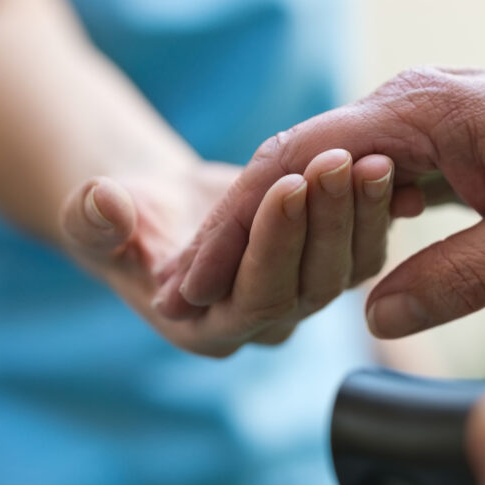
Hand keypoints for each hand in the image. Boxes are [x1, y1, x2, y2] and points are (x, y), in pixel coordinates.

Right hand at [59, 149, 393, 355]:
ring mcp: (301, 299)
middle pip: (314, 285)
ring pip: (349, 268)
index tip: (287, 185)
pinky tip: (391, 166)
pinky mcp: (326, 268)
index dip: (274, 242)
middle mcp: (264, 325)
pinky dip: (380, 209)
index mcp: (208, 327)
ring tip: (373, 156)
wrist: (162, 213)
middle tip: (339, 160)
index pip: (257, 296)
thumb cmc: (121, 218)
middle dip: (327, 220)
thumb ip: (93, 219)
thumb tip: (103, 203)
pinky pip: (365, 247)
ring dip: (362, 212)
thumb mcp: (93, 216)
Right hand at [154, 65, 484, 336]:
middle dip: (233, 227)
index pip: (302, 161)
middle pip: (290, 162)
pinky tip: (287, 258)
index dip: (241, 223)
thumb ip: (465, 273)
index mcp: (423, 112)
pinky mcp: (424, 140)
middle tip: (182, 292)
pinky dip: (309, 219)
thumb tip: (374, 317)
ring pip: (313, 170)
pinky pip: (349, 177)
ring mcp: (410, 119)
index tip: (198, 281)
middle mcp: (403, 104)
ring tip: (216, 282)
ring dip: (263, 225)